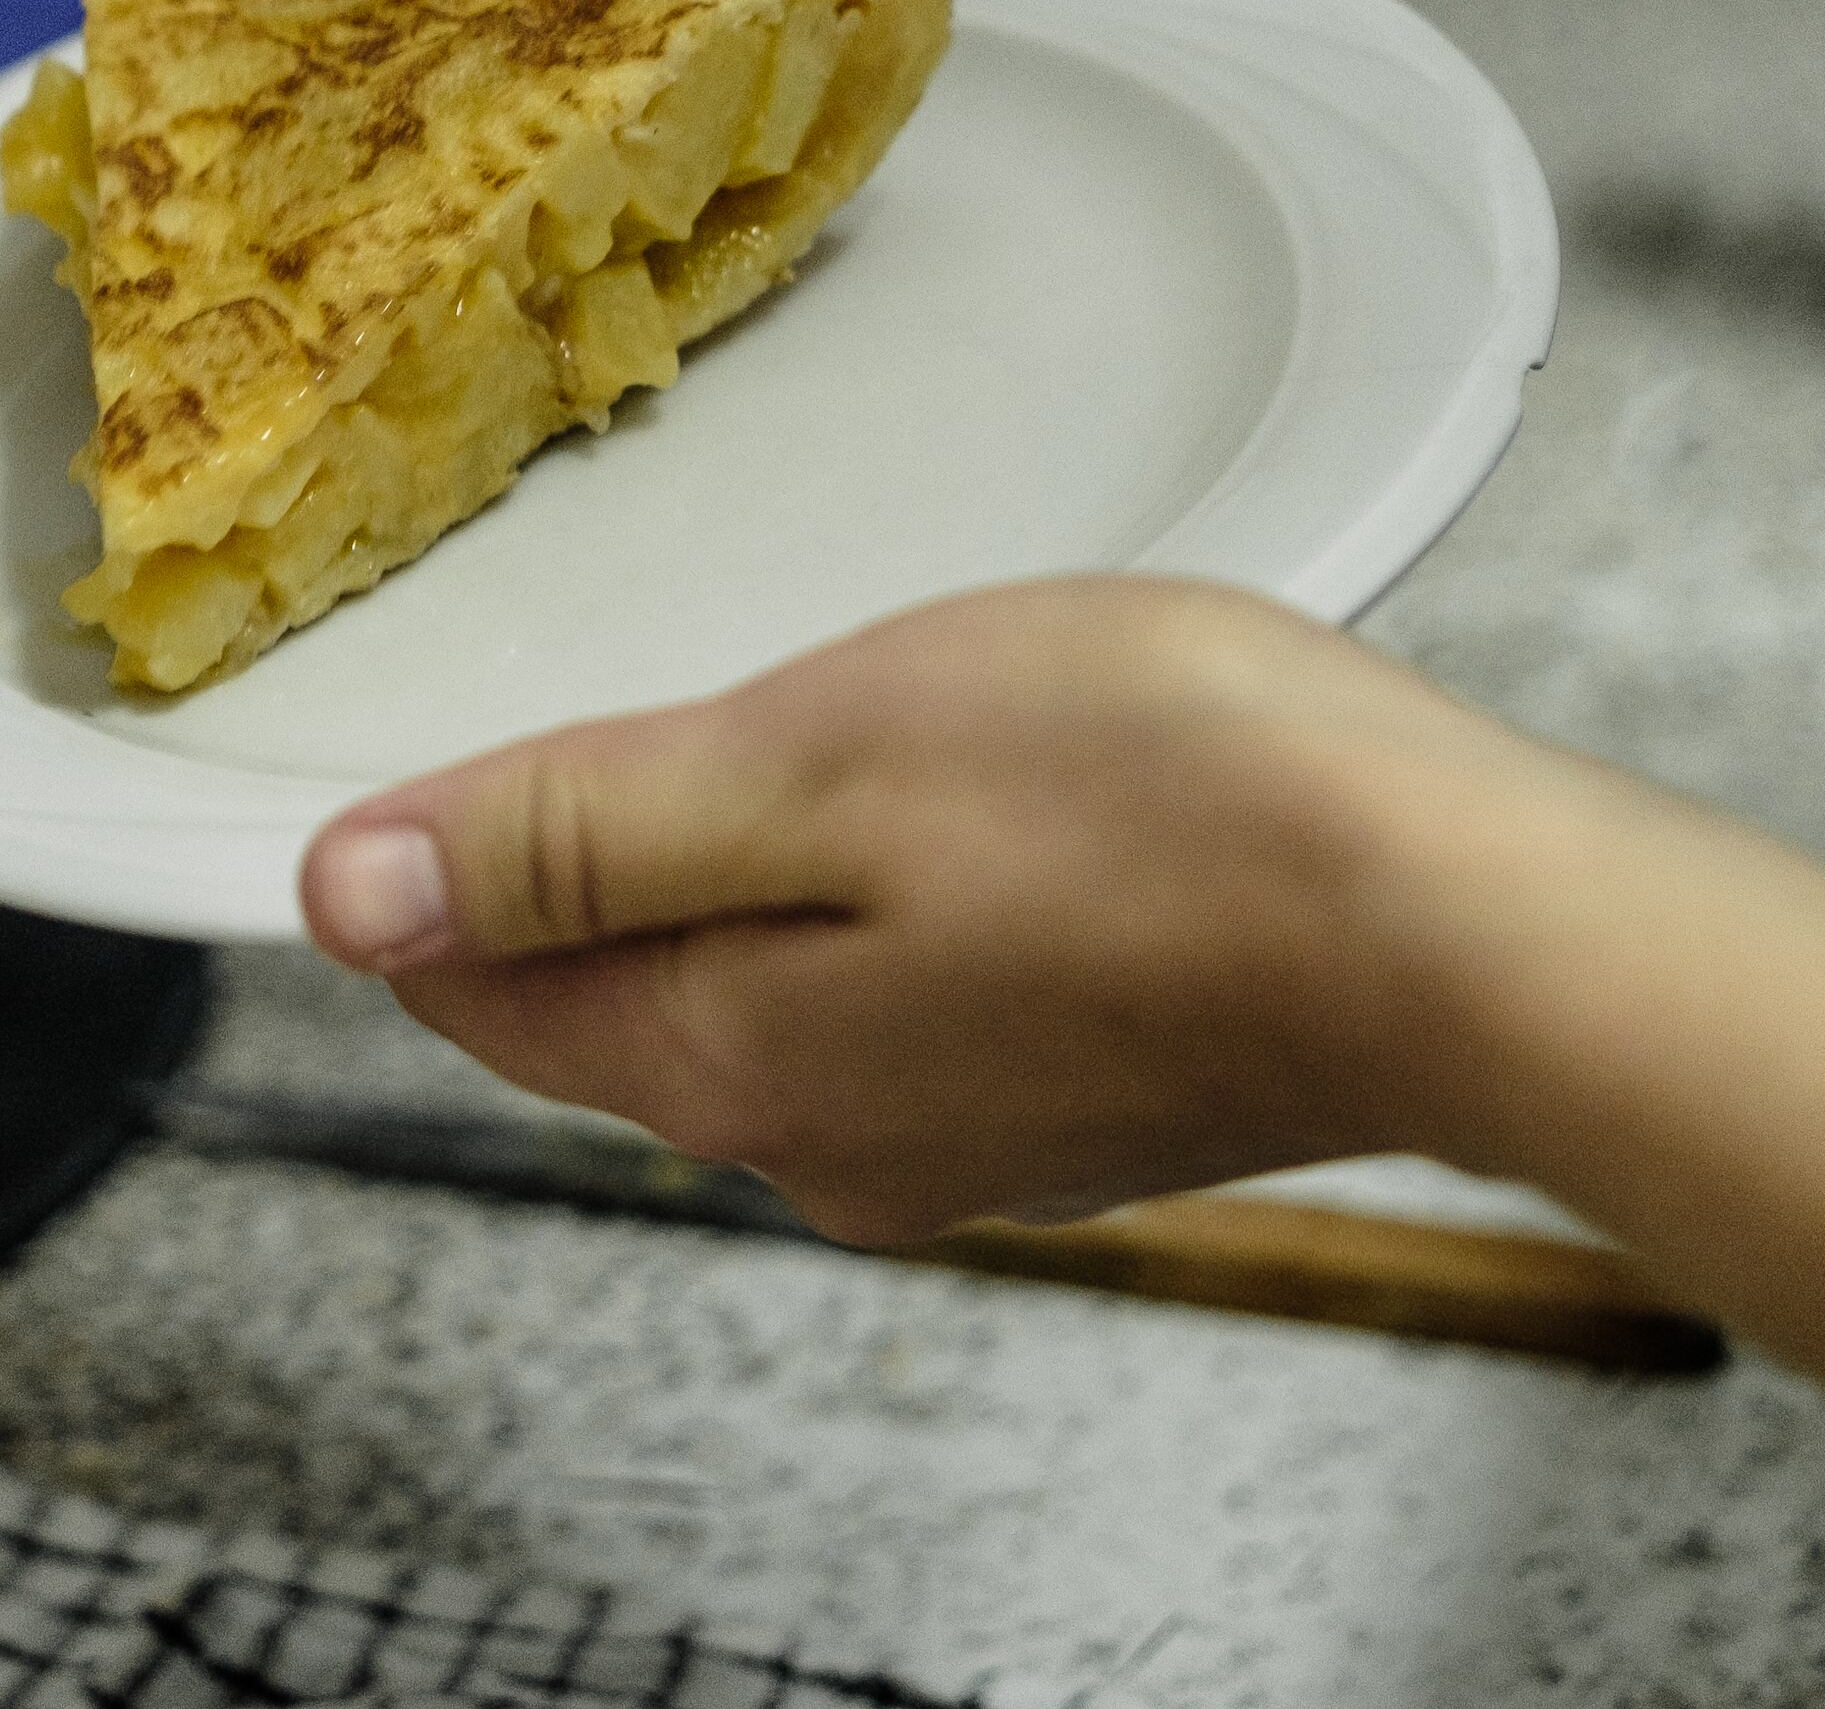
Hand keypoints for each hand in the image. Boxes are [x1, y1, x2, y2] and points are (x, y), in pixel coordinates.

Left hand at [294, 577, 1589, 1242]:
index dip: (425, 853)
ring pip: (763, 983)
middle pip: (612, 990)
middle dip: (592, 847)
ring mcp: (958, 1135)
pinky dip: (886, 892)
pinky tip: (958, 799)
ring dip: (752, 857)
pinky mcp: (1072, 1096)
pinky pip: (901, 992)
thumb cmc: (1170, 805)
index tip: (430, 733)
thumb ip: (574, 837)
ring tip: (813, 721)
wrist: (1474, 925)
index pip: (474, 983)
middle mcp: (823, 1140)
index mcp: (726, 1060)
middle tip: (639, 684)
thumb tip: (350, 897)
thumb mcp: (813, 762)